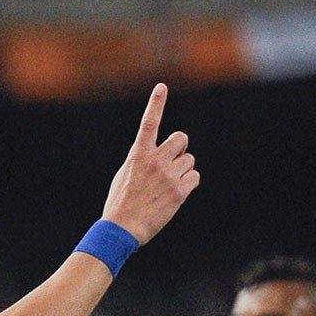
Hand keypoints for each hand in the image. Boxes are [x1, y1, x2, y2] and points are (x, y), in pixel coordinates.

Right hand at [101, 83, 199, 244]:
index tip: (162, 87)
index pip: (149, 123)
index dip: (156, 103)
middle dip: (180, 149)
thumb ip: (142, 160)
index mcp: (138, 155)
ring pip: (189, 160)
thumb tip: (158, 154)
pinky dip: (189, 184)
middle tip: (172, 163)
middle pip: (182, 138)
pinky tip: (176, 194)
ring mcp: (168, 175)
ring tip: (168, 185)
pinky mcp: (179, 191)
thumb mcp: (124, 175)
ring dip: (183, 170)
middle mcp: (155, 161)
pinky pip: (195, 177)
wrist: (122, 229)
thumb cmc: (120, 203)